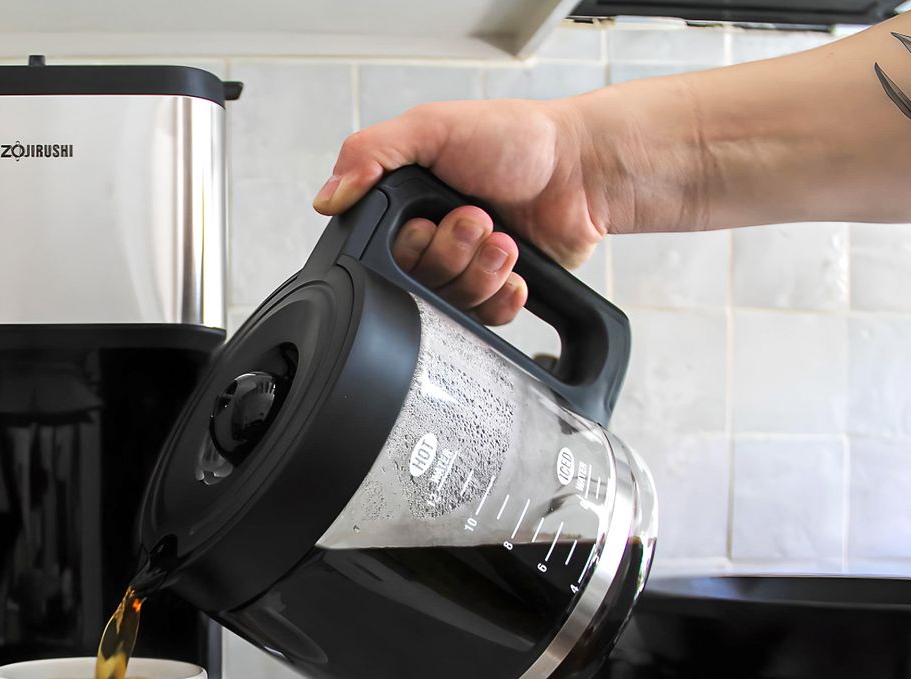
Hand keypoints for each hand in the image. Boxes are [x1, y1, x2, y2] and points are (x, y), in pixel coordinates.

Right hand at [314, 99, 605, 324]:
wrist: (583, 169)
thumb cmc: (517, 140)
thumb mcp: (434, 126)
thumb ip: (370, 152)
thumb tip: (327, 198)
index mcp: (406, 203)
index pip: (379, 251)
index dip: (407, 245)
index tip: (431, 220)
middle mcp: (432, 238)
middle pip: (414, 282)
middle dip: (450, 254)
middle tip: (477, 220)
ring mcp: (465, 267)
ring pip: (450, 303)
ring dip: (480, 271)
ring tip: (504, 239)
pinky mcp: (497, 290)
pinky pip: (484, 320)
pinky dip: (500, 296)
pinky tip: (515, 270)